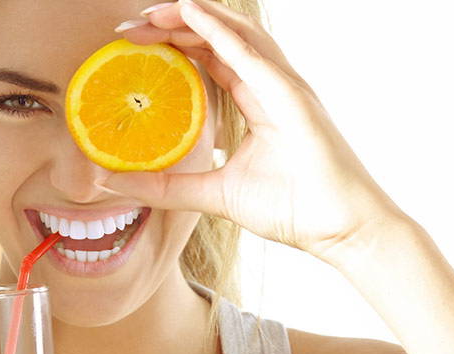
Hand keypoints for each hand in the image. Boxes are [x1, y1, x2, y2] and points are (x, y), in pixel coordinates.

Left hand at [101, 0, 408, 265]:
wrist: (339, 230)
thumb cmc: (292, 209)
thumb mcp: (214, 194)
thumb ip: (168, 186)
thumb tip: (114, 182)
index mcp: (257, 103)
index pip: (210, 60)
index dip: (174, 46)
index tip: (132, 46)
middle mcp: (270, 86)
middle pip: (217, 40)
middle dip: (174, 27)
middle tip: (129, 27)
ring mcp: (284, 87)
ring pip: (234, 35)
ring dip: (191, 19)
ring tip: (152, 14)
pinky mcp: (292, 96)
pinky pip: (249, 55)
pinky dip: (218, 31)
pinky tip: (188, 13)